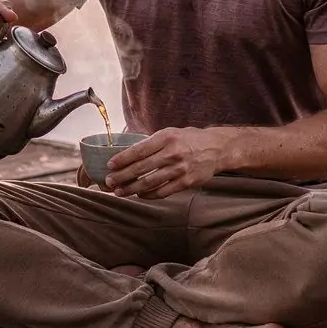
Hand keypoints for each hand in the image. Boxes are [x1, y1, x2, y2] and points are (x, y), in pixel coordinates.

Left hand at [105, 127, 222, 199]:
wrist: (217, 148)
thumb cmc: (189, 139)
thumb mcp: (170, 133)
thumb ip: (152, 143)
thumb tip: (127, 153)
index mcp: (166, 138)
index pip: (139, 150)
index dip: (122, 159)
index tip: (110, 165)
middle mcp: (172, 153)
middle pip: (141, 168)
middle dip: (122, 176)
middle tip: (109, 182)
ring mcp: (180, 169)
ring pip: (149, 183)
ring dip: (131, 188)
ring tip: (120, 191)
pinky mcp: (186, 183)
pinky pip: (162, 192)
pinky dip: (148, 195)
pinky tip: (139, 194)